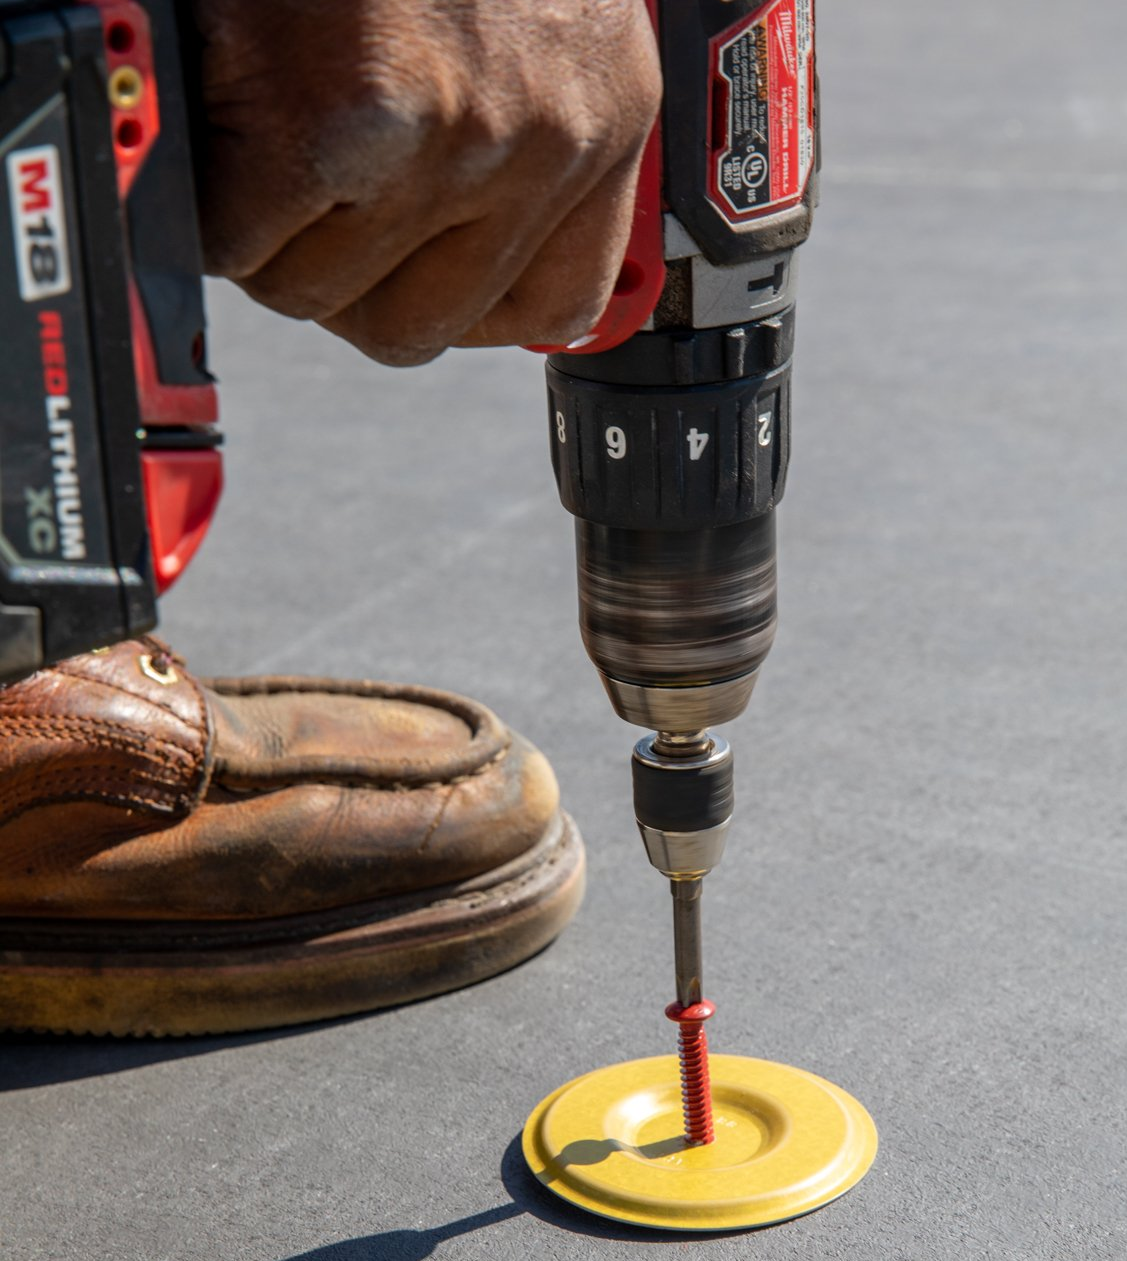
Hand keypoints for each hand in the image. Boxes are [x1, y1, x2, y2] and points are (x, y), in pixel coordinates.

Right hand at [193, 0, 660, 364]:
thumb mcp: (534, 15)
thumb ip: (514, 130)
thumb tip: (433, 236)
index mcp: (609, 114)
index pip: (553, 305)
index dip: (458, 299)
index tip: (410, 264)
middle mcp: (553, 138)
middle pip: (416, 326)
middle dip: (340, 272)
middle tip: (306, 190)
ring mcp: (467, 137)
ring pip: (323, 297)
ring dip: (270, 234)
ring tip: (268, 125)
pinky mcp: (363, 117)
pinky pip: (248, 242)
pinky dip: (215, 196)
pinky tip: (231, 111)